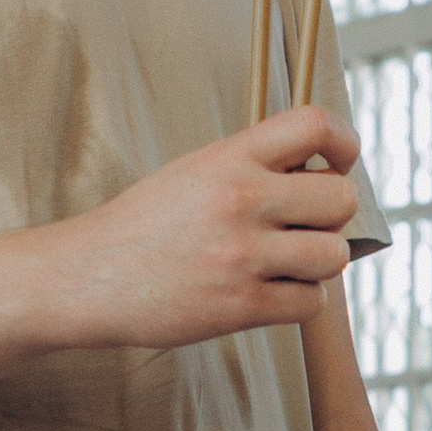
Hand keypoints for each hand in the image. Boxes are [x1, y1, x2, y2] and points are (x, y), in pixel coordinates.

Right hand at [35, 112, 362, 350]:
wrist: (87, 277)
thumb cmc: (143, 226)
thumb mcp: (194, 172)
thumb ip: (254, 166)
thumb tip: (324, 172)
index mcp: (229, 157)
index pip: (316, 124)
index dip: (344, 143)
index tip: (336, 163)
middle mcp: (241, 199)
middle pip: (341, 198)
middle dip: (329, 216)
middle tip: (299, 227)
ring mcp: (243, 255)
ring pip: (334, 256)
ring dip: (316, 264)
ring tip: (283, 264)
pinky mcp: (241, 306)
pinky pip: (311, 303)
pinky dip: (298, 301)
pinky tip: (268, 293)